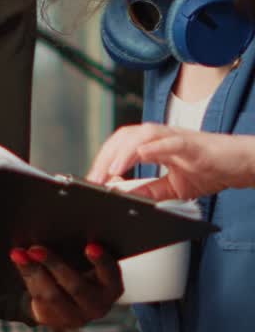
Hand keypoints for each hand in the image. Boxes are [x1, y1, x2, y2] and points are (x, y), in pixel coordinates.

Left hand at [9, 243, 122, 328]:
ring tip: (19, 254)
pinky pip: (38, 299)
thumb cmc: (83, 270)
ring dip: (34, 272)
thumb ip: (82, 251)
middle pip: (76, 287)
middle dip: (54, 265)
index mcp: (112, 288)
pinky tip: (20, 261)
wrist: (68, 299)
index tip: (90, 246)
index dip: (101, 261)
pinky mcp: (54, 321)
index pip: (110, 274)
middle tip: (36, 249)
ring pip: (52, 295)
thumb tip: (56, 230)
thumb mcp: (89, 263)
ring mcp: (76, 318)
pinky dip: (27, 277)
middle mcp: (98, 307)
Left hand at [88, 123, 254, 200]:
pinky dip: (153, 146)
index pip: (121, 146)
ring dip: (123, 151)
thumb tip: (121, 196)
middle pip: (125, 137)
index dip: (103, 160)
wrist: (241, 165)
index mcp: (155, 145)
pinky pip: (170, 141)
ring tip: (111, 169)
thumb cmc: (211, 170)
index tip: (90, 181)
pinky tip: (140, 153)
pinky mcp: (193, 144)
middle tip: (94, 178)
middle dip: (106, 157)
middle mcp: (162, 137)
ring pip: (142, 135)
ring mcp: (177, 138)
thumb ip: (149, 191)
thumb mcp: (173, 187)